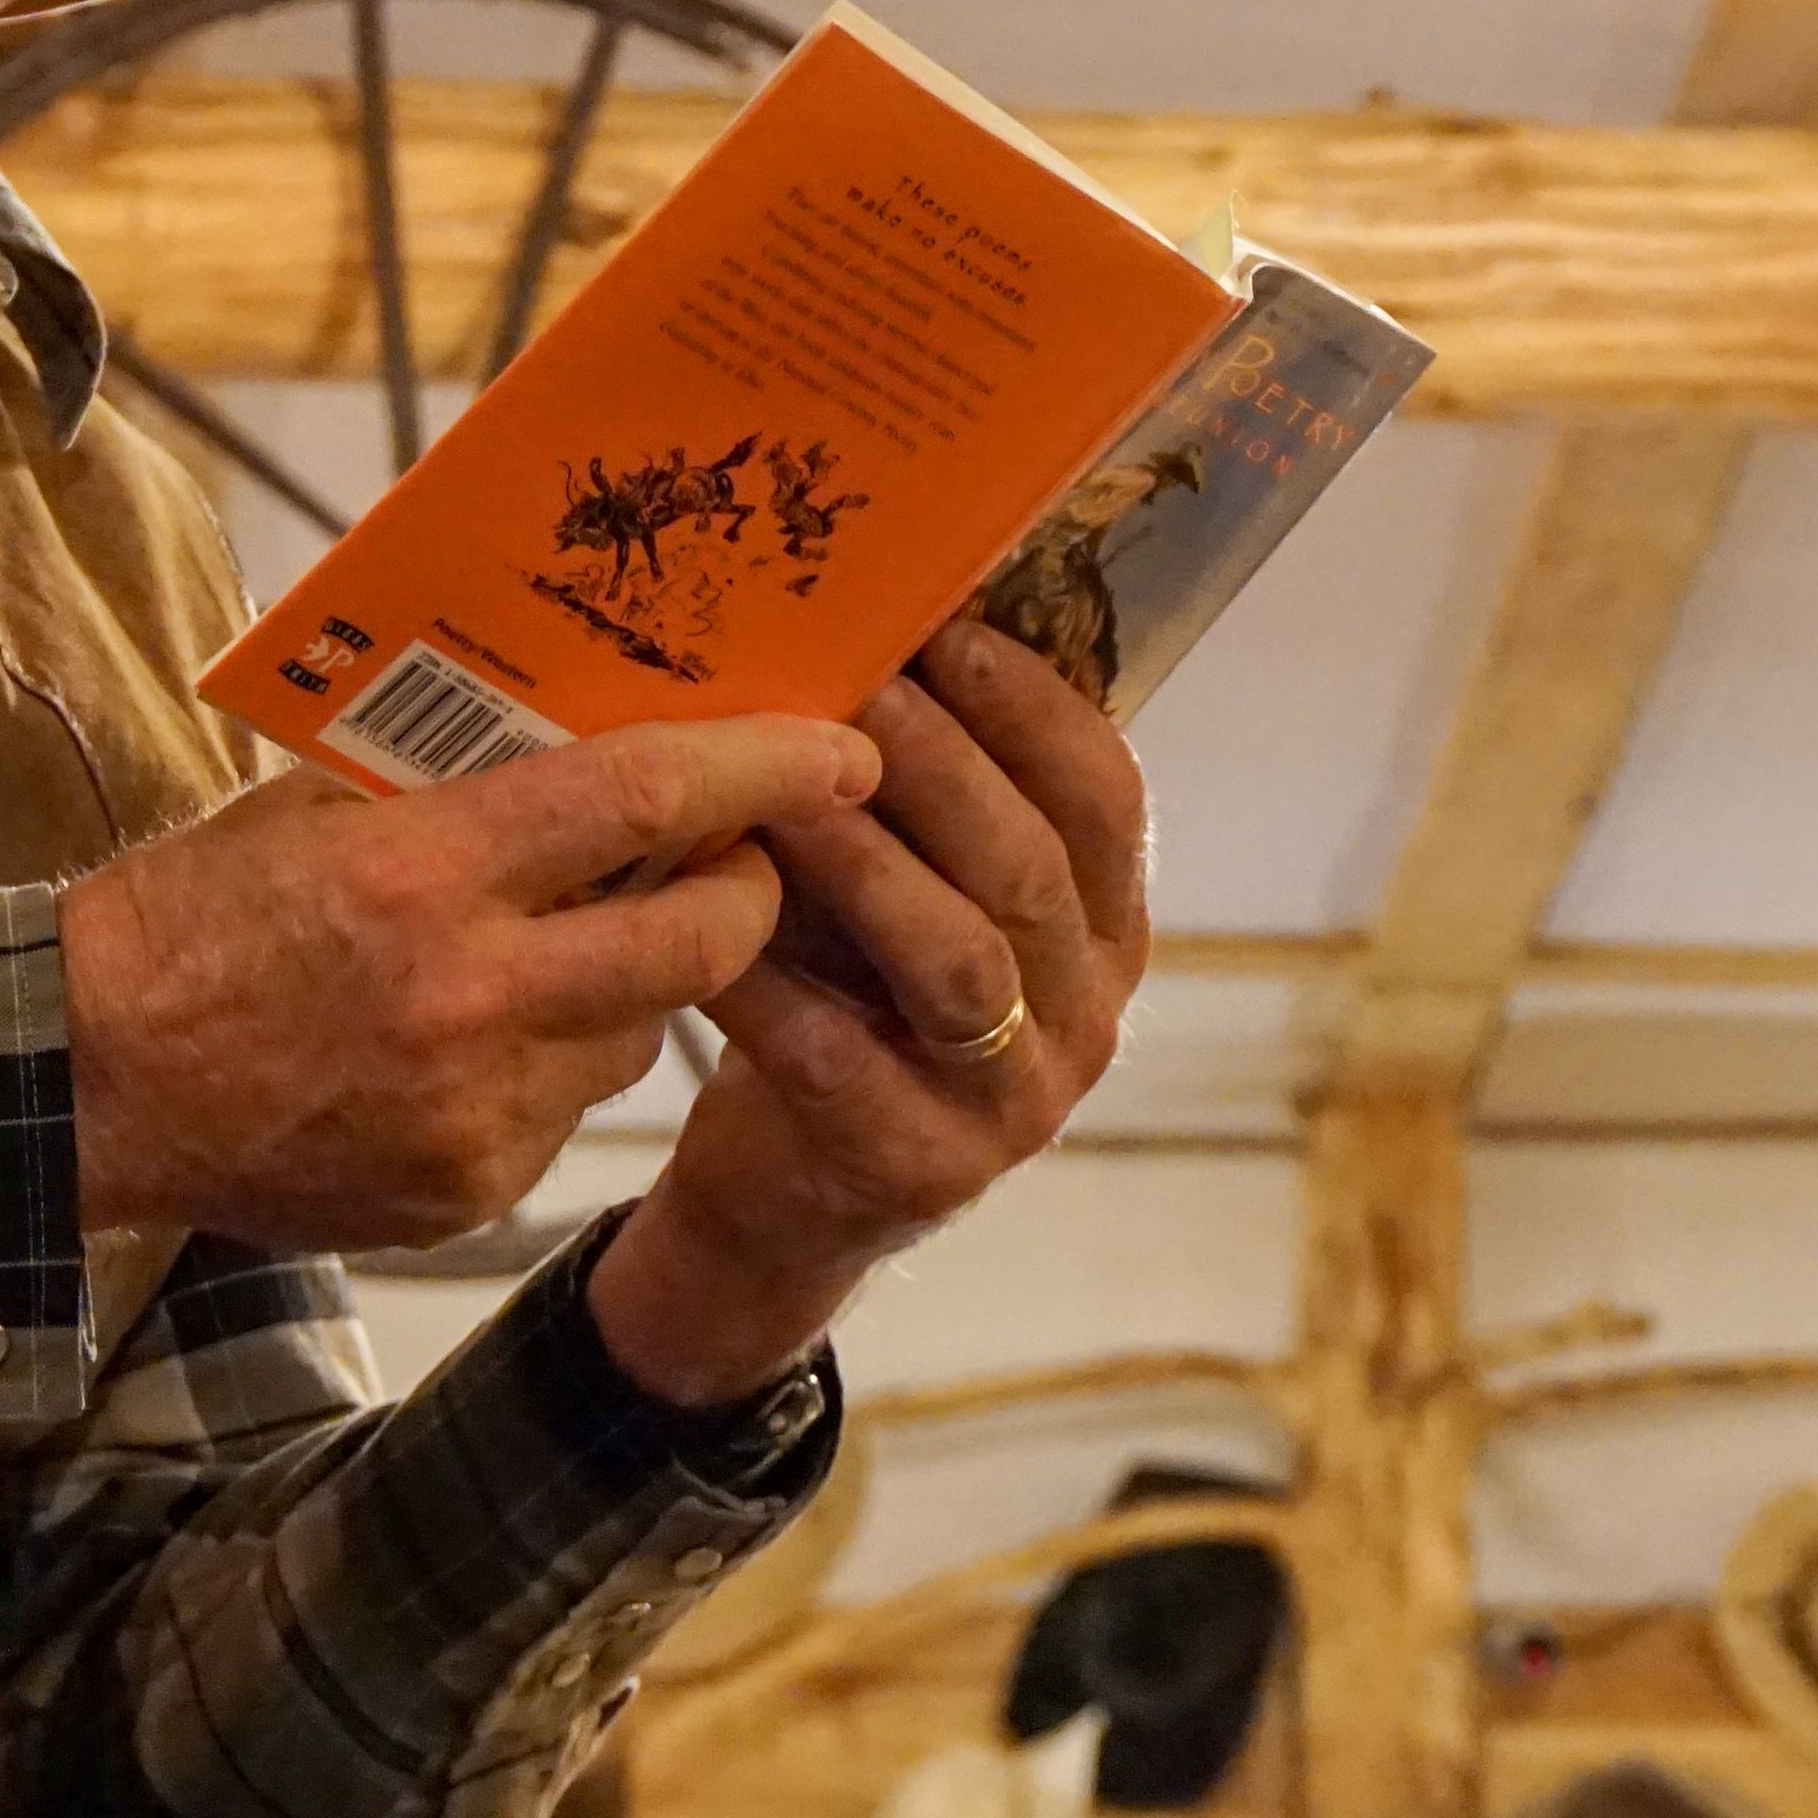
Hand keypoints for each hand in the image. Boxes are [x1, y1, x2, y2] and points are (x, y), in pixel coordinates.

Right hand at [61, 716, 872, 1251]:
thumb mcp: (312, 811)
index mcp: (422, 875)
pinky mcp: (467, 1188)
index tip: (841, 749)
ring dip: (629, 986)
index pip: (641, 800)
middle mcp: (467, 999)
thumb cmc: (185, 922)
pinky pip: (562, 1110)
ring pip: (638, 1034)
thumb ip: (454, 785)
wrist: (79, 1086)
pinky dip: (546, 1067)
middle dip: (753, 892)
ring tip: (544, 952)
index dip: (762, 770)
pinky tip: (462, 1046)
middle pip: (699, 942)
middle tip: (748, 856)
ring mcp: (474, 1110)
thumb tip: (602, 741)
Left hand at [590, 621, 1150, 1401]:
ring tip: (782, 786)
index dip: (1033, 707)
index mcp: (1106, 928)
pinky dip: (772, 979)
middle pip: (1033, 870)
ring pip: (961, 961)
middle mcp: (1088, 1014)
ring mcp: (1013, 1103)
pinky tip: (710, 920)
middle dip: (940, 765)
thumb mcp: (908, 890)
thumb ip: (910, 797)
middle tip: (850, 686)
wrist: (789, 1199)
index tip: (943, 626)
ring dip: (868, 862)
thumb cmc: (850, 1000)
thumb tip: (860, 619)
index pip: (1107, 798)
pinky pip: (842, 1056)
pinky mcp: (917, 1168)